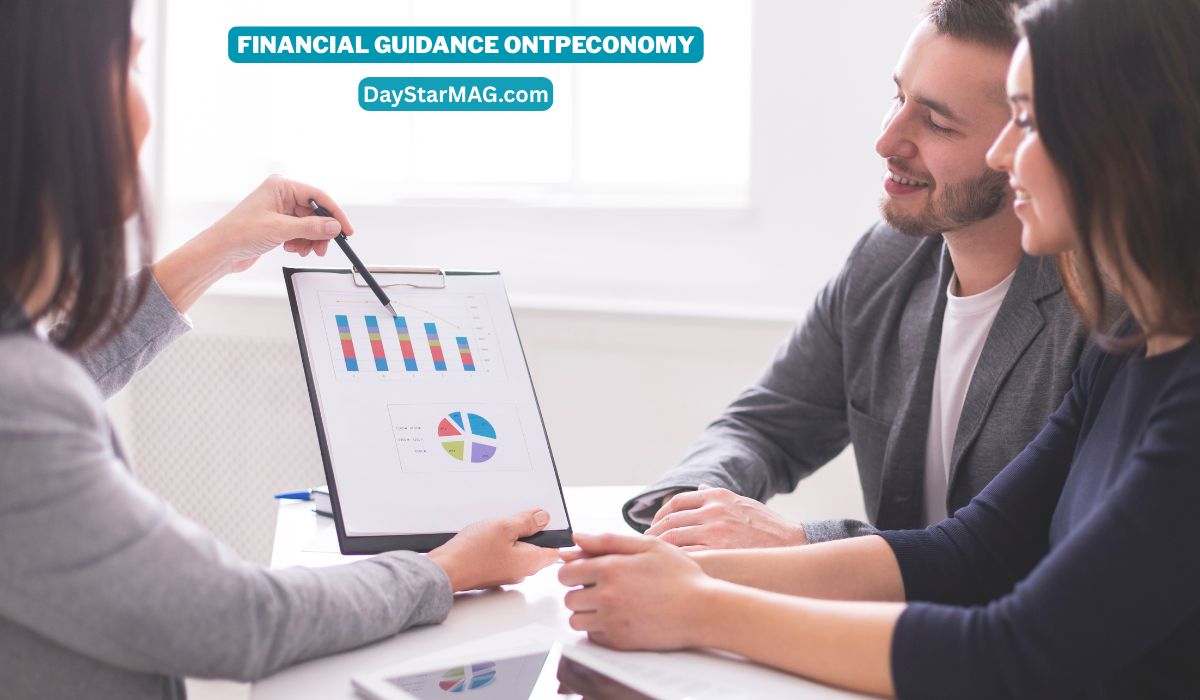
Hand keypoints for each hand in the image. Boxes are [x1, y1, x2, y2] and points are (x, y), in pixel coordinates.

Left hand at [200, 174, 354, 273]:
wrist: (220, 251)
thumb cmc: (239, 233)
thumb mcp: (280, 229)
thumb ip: (310, 227)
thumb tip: (334, 227)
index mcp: (281, 186)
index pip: (318, 196)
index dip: (335, 213)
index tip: (346, 230)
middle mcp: (282, 195)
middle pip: (315, 212)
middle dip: (321, 231)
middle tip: (324, 247)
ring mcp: (280, 210)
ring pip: (309, 224)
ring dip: (311, 239)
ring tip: (304, 251)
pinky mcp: (278, 225)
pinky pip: (301, 232)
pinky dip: (302, 242)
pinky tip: (293, 249)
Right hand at [427, 509, 559, 591]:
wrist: (445, 570)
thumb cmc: (472, 553)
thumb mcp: (504, 527)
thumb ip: (527, 522)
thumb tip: (543, 518)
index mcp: (530, 562)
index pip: (554, 549)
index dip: (551, 532)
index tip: (542, 519)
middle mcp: (520, 572)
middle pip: (535, 549)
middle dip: (529, 532)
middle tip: (515, 519)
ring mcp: (505, 573)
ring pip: (517, 551)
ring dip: (510, 537)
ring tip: (496, 527)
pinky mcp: (491, 572)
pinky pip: (502, 555)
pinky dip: (498, 544)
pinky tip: (486, 536)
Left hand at [559, 533, 712, 650]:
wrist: (702, 610)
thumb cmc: (680, 576)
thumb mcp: (648, 546)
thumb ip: (608, 540)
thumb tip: (576, 538)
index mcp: (610, 569)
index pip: (566, 572)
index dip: (573, 571)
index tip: (585, 572)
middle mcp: (606, 596)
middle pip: (569, 597)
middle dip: (580, 591)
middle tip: (601, 588)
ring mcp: (611, 621)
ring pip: (576, 619)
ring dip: (586, 612)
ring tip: (608, 604)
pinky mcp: (619, 641)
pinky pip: (592, 636)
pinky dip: (599, 628)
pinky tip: (618, 618)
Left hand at [644, 486, 806, 549]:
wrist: (792, 545)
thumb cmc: (768, 526)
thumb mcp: (743, 502)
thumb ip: (718, 495)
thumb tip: (699, 486)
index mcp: (717, 496)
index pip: (676, 502)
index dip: (660, 515)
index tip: (654, 527)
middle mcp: (713, 510)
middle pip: (670, 521)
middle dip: (655, 534)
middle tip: (648, 545)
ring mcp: (715, 531)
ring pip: (674, 538)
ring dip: (660, 548)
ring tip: (656, 558)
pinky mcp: (720, 552)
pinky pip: (686, 555)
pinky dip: (674, 560)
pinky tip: (670, 568)